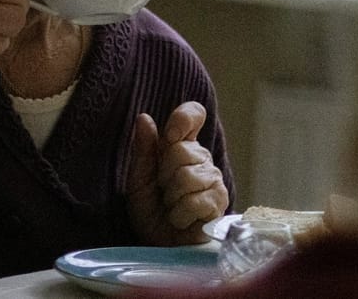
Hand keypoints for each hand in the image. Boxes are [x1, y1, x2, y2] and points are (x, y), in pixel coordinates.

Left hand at [126, 101, 229, 244]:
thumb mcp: (138, 178)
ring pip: (187, 177)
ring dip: (171, 198)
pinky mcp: (219, 203)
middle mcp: (201, 159)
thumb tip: (144, 118)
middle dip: (163, 175)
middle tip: (163, 192)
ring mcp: (214, 180)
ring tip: (171, 207)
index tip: (170, 136)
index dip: (183, 119)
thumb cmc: (150, 209)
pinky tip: (181, 219)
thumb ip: (143, 149)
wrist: (158, 242)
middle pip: (181, 150)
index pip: (193, 114)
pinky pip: (196, 201)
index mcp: (181, 146)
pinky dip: (180, 214)